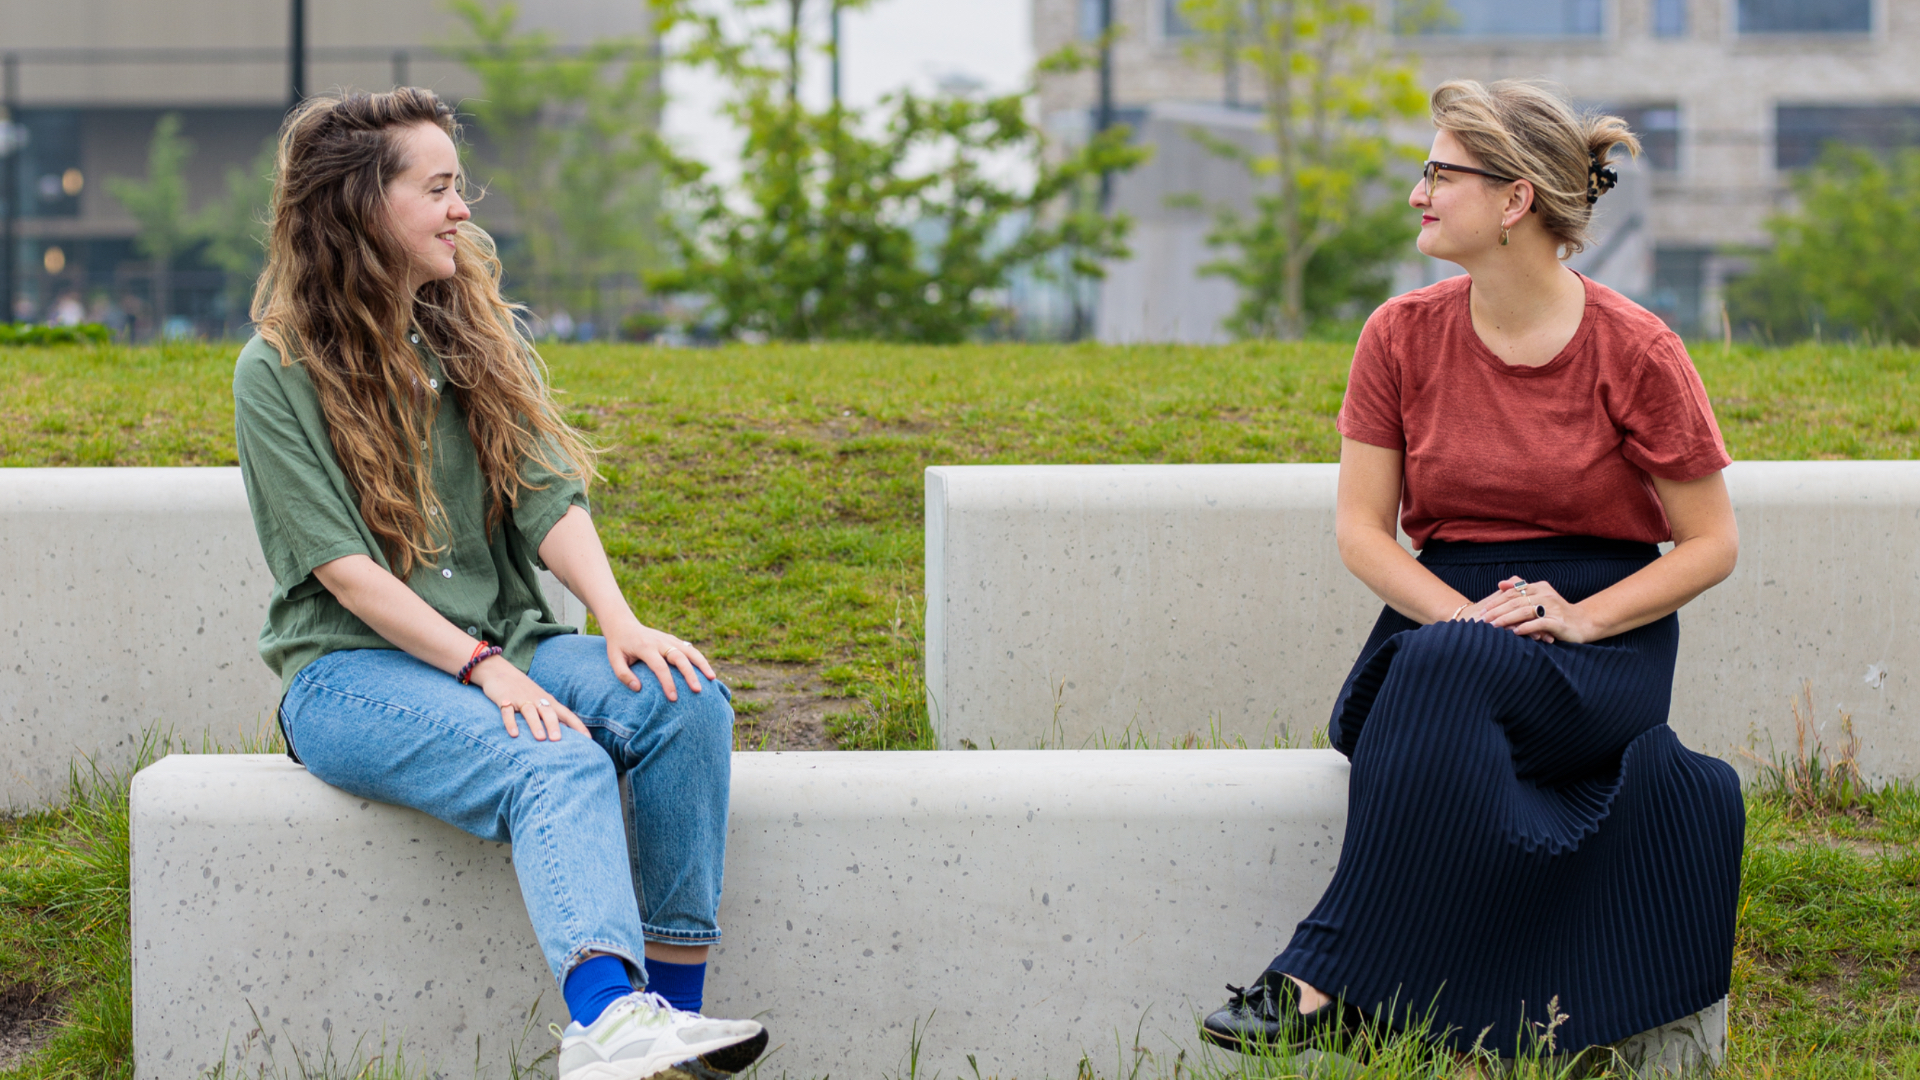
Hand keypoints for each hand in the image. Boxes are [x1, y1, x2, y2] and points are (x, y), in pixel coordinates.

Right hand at [470, 656, 588, 740]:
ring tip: (540, 738)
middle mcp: (536, 700)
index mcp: (548, 701)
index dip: (577, 726)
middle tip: (558, 740)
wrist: (498, 670)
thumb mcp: (540, 700)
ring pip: (530, 712)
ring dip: (536, 725)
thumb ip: (552, 715)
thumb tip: (568, 735)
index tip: (588, 739)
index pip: (566, 714)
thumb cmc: (524, 690)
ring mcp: (521, 699)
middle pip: (548, 712)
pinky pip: (507, 712)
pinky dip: (511, 722)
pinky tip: (514, 734)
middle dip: (554, 725)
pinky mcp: (504, 699)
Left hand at [601, 617, 715, 701]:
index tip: (673, 698)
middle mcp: (660, 642)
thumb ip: (623, 675)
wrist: (623, 625)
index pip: (660, 667)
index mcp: (645, 647)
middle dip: (690, 674)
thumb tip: (638, 689)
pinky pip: (690, 649)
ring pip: (690, 650)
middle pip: (680, 657)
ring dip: (702, 664)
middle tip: (698, 690)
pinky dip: (700, 659)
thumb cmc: (618, 646)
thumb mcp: (613, 660)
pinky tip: (707, 671)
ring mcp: (669, 639)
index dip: (668, 683)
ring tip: (712, 678)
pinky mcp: (674, 639)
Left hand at [1480, 576, 1597, 643]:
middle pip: (1516, 601)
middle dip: (1497, 611)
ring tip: (1494, 626)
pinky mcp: (1559, 622)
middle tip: (1483, 620)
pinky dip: (1527, 627)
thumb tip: (1501, 583)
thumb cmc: (1557, 611)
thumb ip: (1521, 589)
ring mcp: (1553, 608)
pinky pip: (1540, 623)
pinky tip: (1516, 632)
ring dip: (1507, 619)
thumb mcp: (1540, 597)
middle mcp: (1546, 595)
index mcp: (1540, 587)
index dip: (1496, 601)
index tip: (1482, 611)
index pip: (1513, 592)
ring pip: (1525, 611)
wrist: (1584, 623)